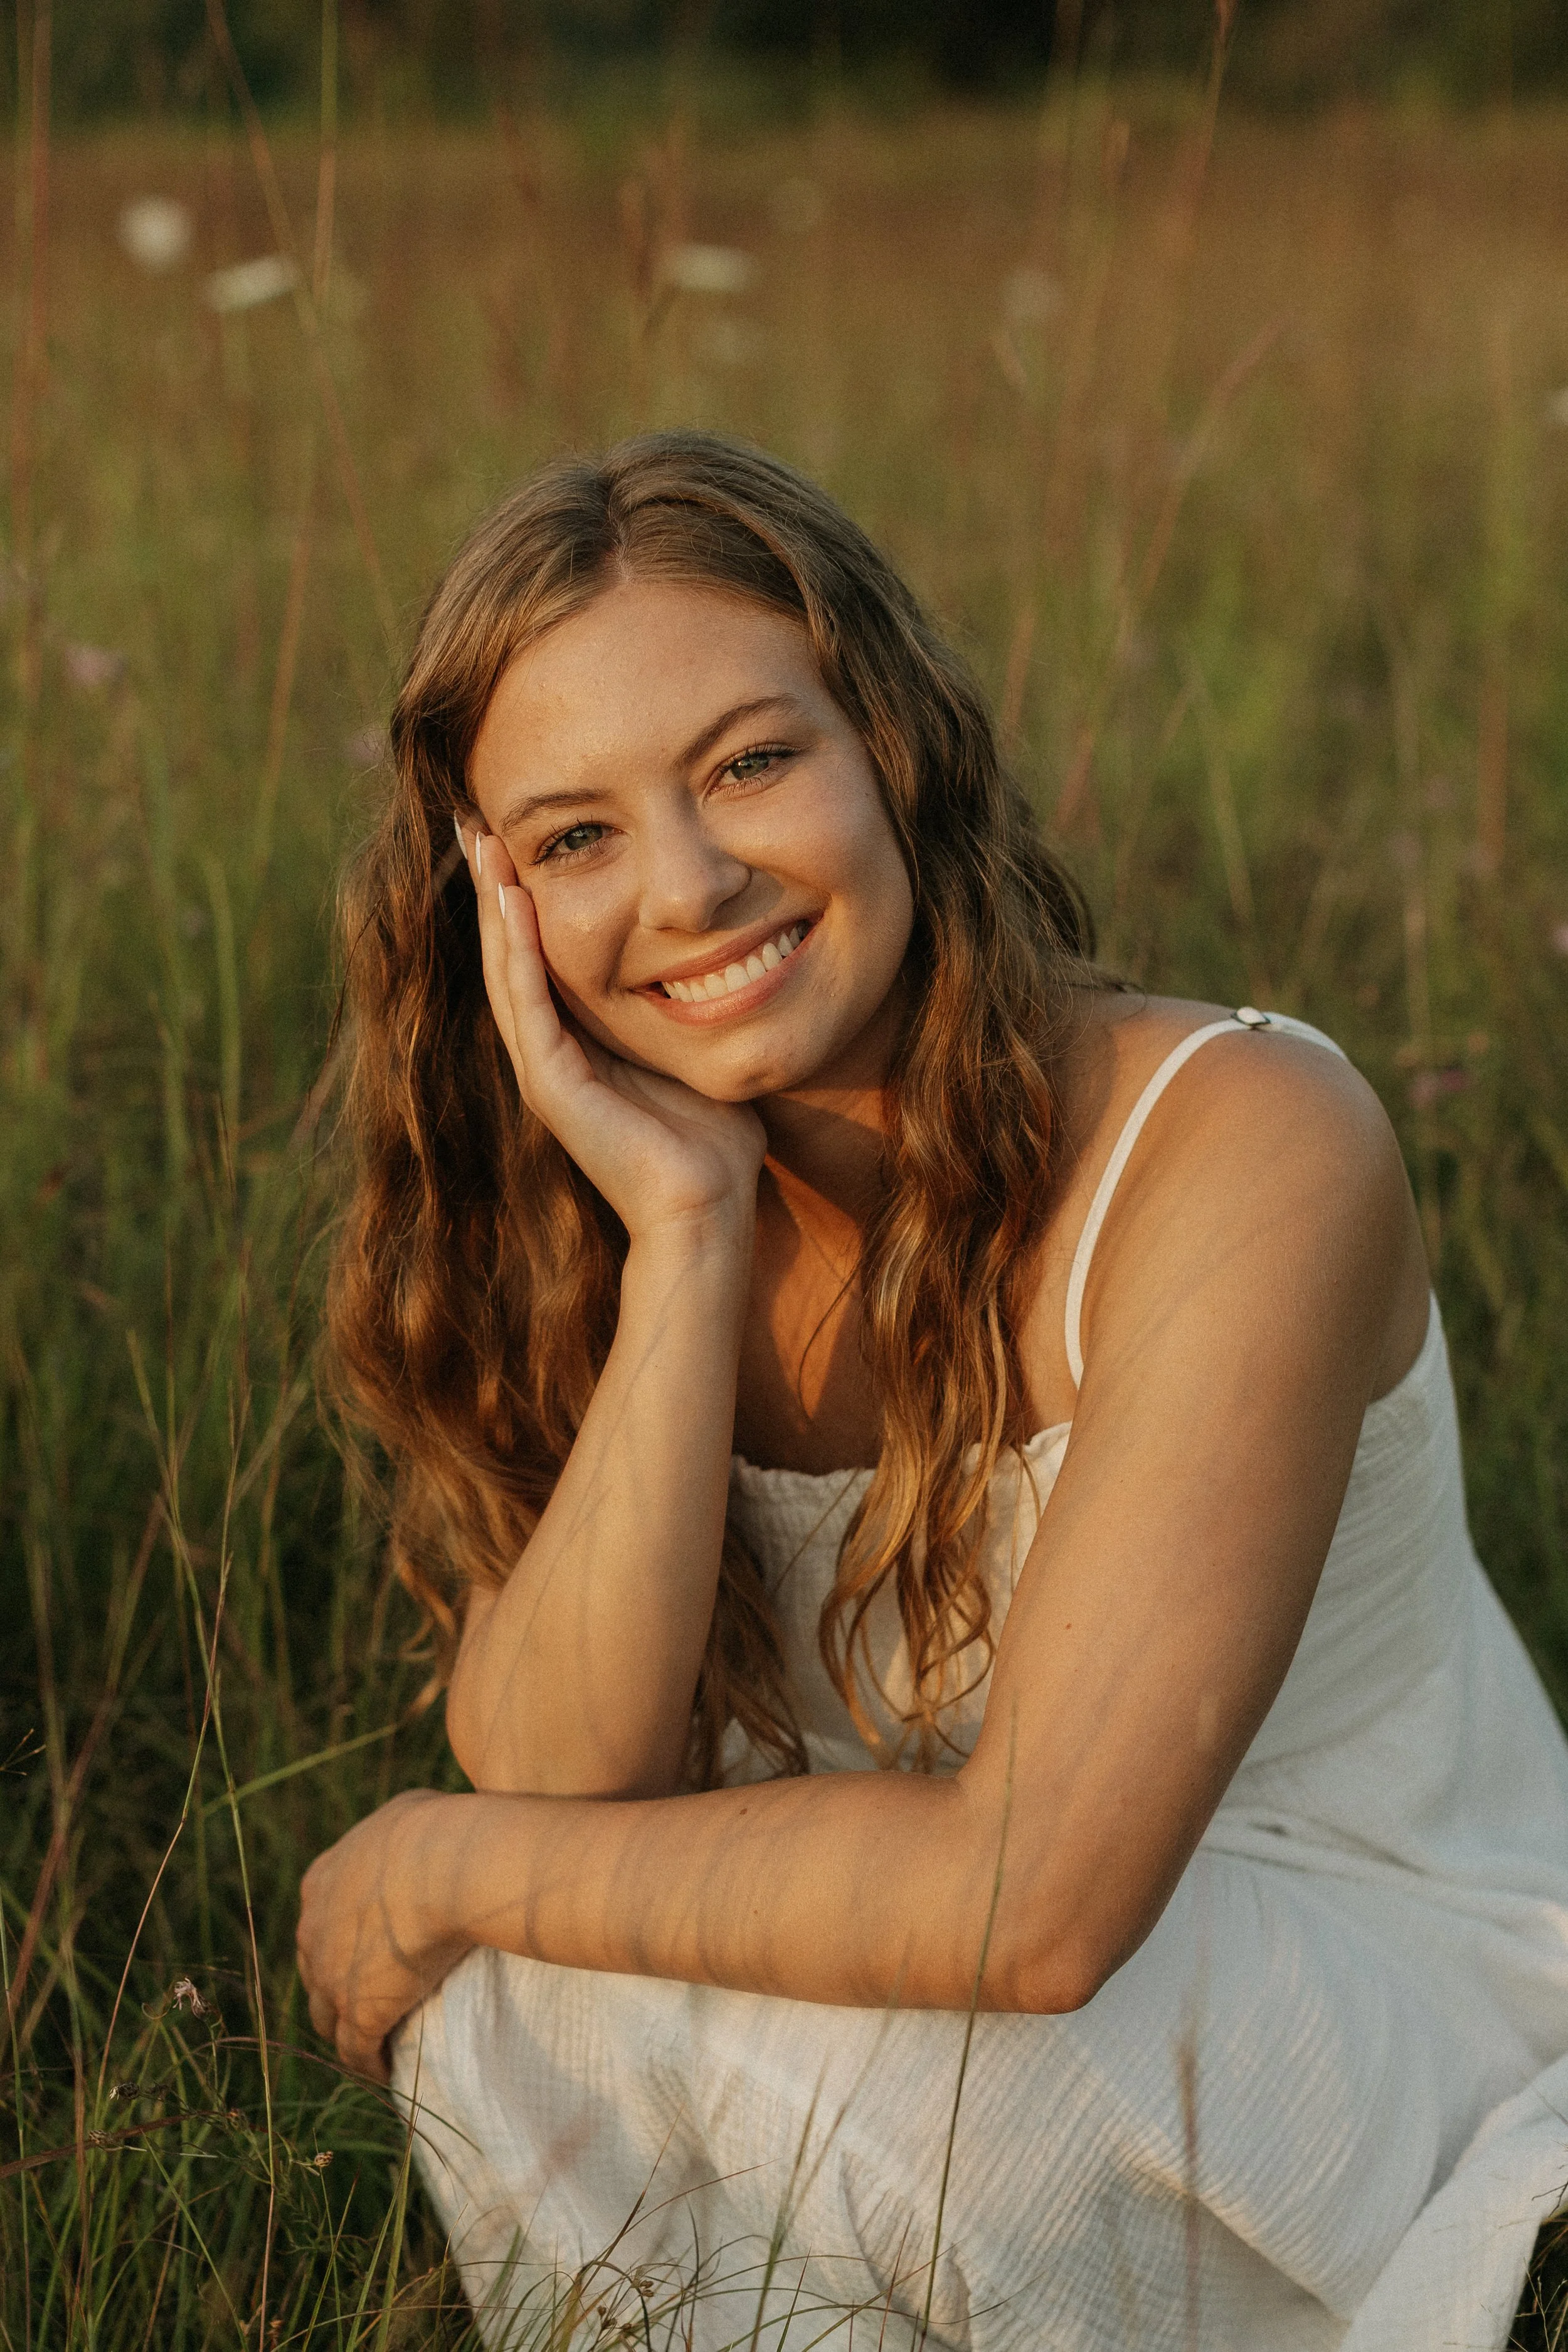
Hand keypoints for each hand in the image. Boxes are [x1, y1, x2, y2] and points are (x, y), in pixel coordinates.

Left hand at [296, 1789, 471, 2081]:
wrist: (442, 1866)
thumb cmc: (433, 1830)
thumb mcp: (404, 1816)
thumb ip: (393, 1838)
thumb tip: (411, 1837)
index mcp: (321, 1883)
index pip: (318, 1926)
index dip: (340, 1942)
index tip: (366, 1954)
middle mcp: (313, 1933)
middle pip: (315, 1975)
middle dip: (338, 1989)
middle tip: (372, 2000)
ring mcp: (331, 1977)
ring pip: (329, 2020)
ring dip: (349, 2033)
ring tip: (377, 2046)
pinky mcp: (359, 2012)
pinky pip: (357, 2052)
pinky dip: (371, 2065)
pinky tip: (389, 2074)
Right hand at [463, 824, 764, 1244]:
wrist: (707, 1208)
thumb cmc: (715, 1141)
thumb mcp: (693, 1050)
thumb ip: (685, 1005)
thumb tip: (720, 951)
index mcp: (578, 1044)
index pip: (538, 954)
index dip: (524, 895)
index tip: (518, 832)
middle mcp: (550, 1053)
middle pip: (508, 954)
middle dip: (493, 886)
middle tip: (475, 818)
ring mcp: (545, 1071)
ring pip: (506, 971)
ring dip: (493, 906)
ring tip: (480, 841)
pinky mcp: (552, 1088)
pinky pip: (527, 1006)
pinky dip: (516, 953)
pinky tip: (510, 902)